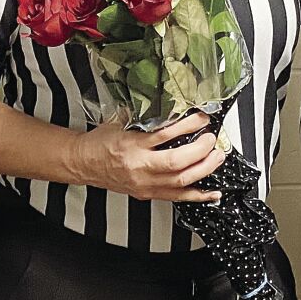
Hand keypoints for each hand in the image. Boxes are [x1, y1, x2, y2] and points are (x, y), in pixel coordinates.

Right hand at [74, 112, 225, 201]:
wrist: (83, 163)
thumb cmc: (99, 143)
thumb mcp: (119, 122)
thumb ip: (143, 114)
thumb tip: (166, 102)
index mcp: (131, 145)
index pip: (164, 135)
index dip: (187, 126)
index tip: (201, 118)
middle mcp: (139, 167)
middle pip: (176, 163)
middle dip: (200, 151)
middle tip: (212, 139)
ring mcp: (145, 184)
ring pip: (181, 181)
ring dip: (204, 169)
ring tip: (217, 157)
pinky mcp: (148, 194)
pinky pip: (177, 197)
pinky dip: (198, 195)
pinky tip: (213, 192)